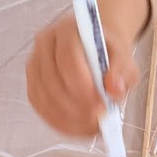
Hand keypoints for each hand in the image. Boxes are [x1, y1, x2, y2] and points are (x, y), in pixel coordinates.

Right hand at [26, 0, 149, 136]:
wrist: (95, 48)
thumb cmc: (108, 52)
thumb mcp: (124, 57)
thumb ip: (123, 71)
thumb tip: (114, 90)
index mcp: (67, 30)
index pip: (68, 60)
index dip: (83, 88)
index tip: (101, 107)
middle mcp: (45, 44)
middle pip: (53, 82)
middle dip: (75, 107)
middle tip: (96, 121)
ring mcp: (35, 64)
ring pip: (43, 97)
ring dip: (66, 117)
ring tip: (90, 125)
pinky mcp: (32, 82)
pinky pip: (40, 106)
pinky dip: (58, 121)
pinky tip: (76, 126)